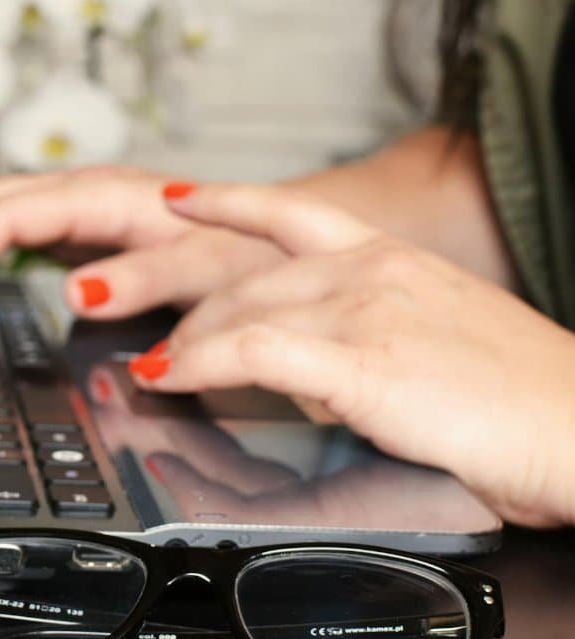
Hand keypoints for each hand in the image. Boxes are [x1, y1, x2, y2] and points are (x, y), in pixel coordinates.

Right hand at [0, 166, 284, 320]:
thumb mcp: (208, 271)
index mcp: (107, 198)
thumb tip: (75, 290)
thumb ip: (146, 278)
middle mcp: (85, 194)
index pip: (6, 218)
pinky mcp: (80, 231)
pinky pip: (8, 233)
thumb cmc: (248, 254)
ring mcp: (79, 210)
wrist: (278, 237)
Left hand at [127, 183, 574, 526]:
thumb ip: (367, 336)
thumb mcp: (433, 342)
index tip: (182, 199)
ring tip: (156, 370)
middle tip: (164, 347)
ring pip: (240, 312)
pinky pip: (251, 352)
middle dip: (195, 318)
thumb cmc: (520, 400)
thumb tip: (309, 365)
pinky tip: (172, 377)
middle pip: (248, 279)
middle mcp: (373, 270)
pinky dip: (198, 365)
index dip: (227, 202)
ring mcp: (364, 310)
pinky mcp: (359, 360)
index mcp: (392, 258)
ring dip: (186, 346)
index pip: (291, 214)